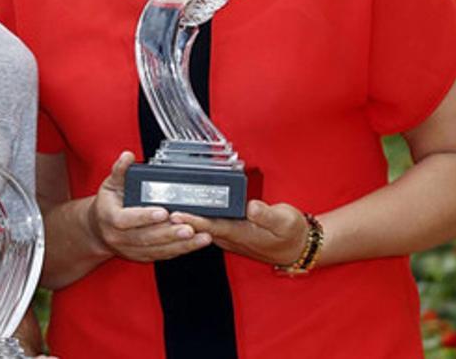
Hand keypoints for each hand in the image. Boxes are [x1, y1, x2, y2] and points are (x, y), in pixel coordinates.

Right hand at [87, 151, 212, 262]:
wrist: (98, 229)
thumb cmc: (107, 206)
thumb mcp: (110, 185)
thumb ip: (120, 170)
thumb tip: (128, 156)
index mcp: (110, 218)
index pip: (126, 220)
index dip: (145, 217)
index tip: (163, 212)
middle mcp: (119, 237)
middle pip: (146, 238)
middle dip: (170, 233)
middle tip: (189, 227)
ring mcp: (131, 249)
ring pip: (157, 249)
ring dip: (181, 244)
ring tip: (200, 237)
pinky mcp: (142, 256)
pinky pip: (162, 255)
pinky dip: (180, 250)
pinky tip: (194, 243)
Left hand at [169, 199, 308, 266]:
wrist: (297, 248)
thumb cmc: (291, 233)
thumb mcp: (285, 221)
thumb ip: (267, 215)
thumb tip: (252, 207)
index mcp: (240, 233)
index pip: (211, 226)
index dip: (192, 220)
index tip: (175, 214)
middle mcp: (230, 237)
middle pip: (199, 228)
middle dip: (179, 221)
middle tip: (158, 210)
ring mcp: (228, 236)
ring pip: (201, 229)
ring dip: (184, 222)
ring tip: (162, 209)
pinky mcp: (229, 233)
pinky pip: (207, 227)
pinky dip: (194, 221)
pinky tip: (182, 212)